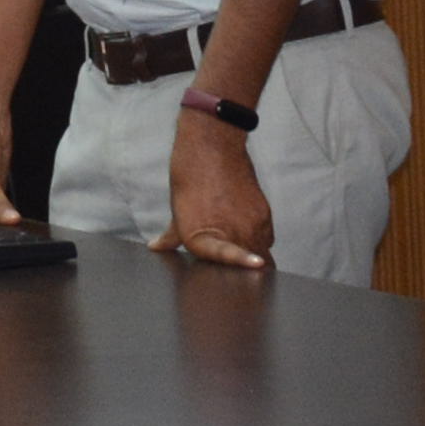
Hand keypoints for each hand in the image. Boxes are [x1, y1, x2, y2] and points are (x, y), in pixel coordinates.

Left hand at [159, 114, 274, 271]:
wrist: (211, 146)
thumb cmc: (190, 178)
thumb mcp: (177, 211)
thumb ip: (171, 236)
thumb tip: (157, 246)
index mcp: (202, 236)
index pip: (228, 256)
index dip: (242, 262)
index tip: (257, 266)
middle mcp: (231, 231)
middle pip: (252, 264)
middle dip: (250, 273)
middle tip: (245, 278)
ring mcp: (251, 222)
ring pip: (262, 251)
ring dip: (257, 256)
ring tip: (251, 260)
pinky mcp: (264, 212)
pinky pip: (267, 235)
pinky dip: (260, 238)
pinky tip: (249, 231)